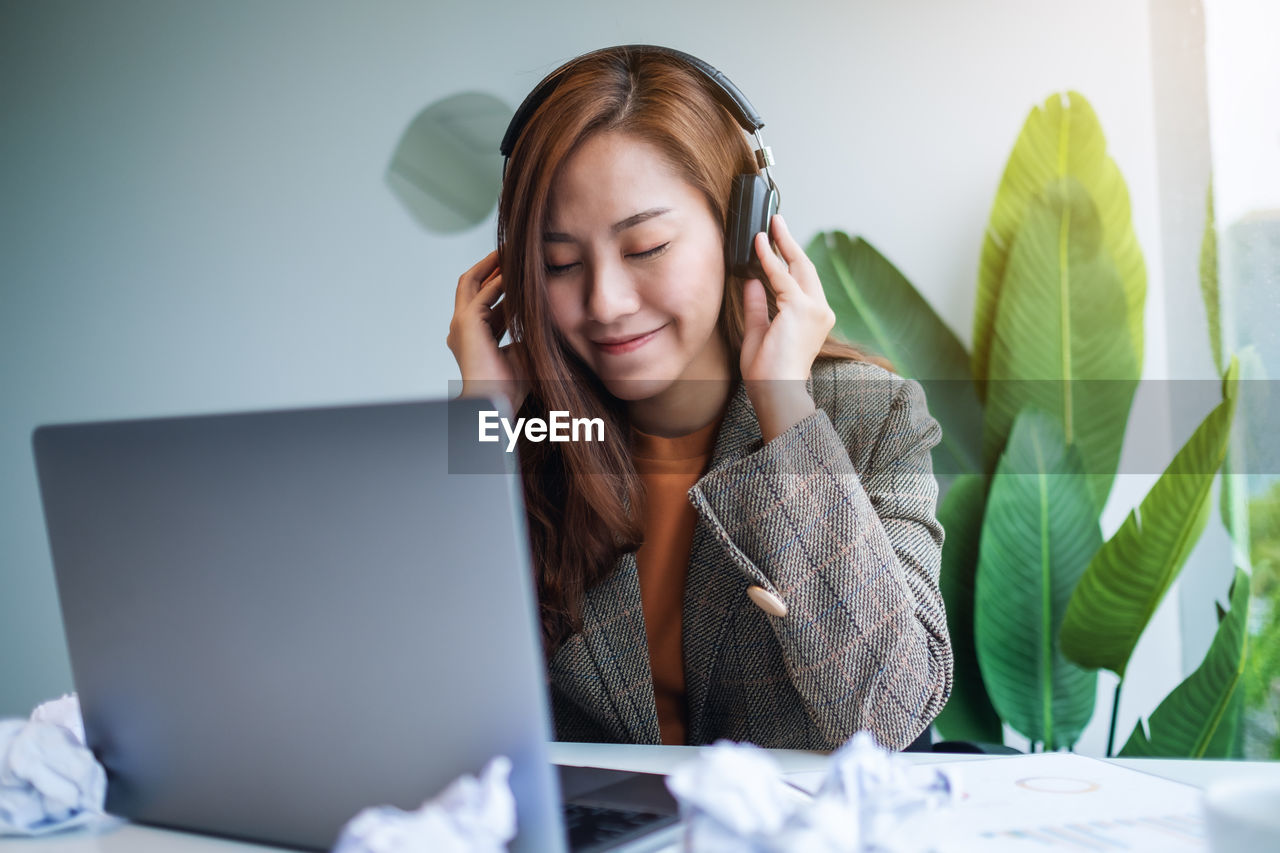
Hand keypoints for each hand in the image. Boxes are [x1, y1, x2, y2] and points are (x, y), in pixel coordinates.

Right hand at [446, 249, 528, 412]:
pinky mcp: (465, 324)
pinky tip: (515, 273)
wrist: (497, 404)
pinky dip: (499, 282)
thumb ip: (528, 330)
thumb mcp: (525, 350)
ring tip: (508, 250)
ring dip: (490, 265)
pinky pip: (482, 294)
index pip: (487, 300)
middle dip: (491, 265)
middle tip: (510, 249)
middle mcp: (462, 327)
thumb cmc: (511, 387)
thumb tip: (548, 315)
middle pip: (472, 284)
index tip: (522, 270)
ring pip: (471, 282)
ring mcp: (460, 324)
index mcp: (475, 334)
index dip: (504, 284)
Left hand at [739, 214, 835, 440]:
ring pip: (798, 266)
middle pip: (805, 267)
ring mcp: (814, 308)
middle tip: (776, 221)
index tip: (777, 241)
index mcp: (814, 318)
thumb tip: (751, 280)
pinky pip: (781, 276)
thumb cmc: (768, 372)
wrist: (776, 390)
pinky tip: (759, 243)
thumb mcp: (758, 331)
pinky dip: (769, 258)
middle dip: (790, 242)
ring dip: (782, 243)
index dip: (790, 258)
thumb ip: (757, 305)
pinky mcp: (801, 308)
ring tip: (771, 224)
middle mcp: (820, 310)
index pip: (802, 281)